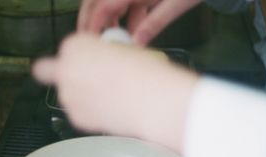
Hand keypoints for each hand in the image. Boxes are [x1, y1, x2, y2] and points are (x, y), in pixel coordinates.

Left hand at [32, 34, 199, 152]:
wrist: (151, 101)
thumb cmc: (144, 70)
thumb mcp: (121, 50)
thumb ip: (99, 56)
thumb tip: (98, 66)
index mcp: (75, 45)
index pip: (69, 48)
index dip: (83, 55)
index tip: (96, 61)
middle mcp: (64, 70)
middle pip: (48, 70)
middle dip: (61, 74)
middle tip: (81, 81)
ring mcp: (67, 96)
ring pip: (66, 94)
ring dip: (79, 96)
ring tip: (107, 100)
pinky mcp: (76, 119)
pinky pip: (78, 113)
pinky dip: (89, 114)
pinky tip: (109, 112)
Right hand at [77, 0, 201, 44]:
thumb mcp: (176, 5)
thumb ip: (154, 24)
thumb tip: (136, 43)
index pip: (103, 5)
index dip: (93, 24)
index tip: (90, 40)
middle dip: (91, 18)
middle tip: (89, 38)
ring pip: (109, 1)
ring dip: (107, 18)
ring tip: (113, 37)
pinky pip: (124, 1)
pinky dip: (124, 14)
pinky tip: (132, 28)